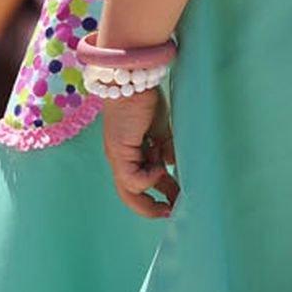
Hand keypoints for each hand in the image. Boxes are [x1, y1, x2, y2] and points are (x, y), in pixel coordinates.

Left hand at [101, 85, 178, 218]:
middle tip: (171, 212)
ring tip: (174, 198)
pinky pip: (133, 180)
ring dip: (155, 194)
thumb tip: (172, 166)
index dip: (154, 194)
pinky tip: (161, 165)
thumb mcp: (161, 131)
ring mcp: (117, 157)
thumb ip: (165, 149)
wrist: (133, 80)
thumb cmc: (146, 99)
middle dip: (150, 207)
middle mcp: (119, 158)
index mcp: (128, 152)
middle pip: (128, 195)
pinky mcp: (119, 153)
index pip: (137, 182)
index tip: (173, 201)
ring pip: (129, 191)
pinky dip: (150, 178)